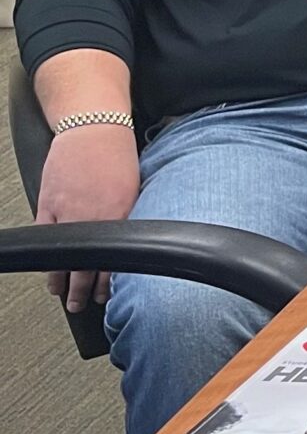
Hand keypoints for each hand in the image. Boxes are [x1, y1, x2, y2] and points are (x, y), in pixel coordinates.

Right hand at [35, 121, 140, 311]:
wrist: (93, 128)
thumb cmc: (118, 155)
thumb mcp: (134, 191)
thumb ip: (128, 218)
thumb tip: (128, 243)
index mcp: (119, 215)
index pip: (112, 259)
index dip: (108, 282)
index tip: (106, 296)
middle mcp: (92, 216)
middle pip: (84, 264)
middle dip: (82, 290)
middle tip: (80, 305)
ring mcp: (66, 211)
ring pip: (61, 255)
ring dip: (61, 278)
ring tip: (62, 295)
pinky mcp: (48, 202)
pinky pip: (45, 236)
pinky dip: (46, 254)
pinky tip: (47, 268)